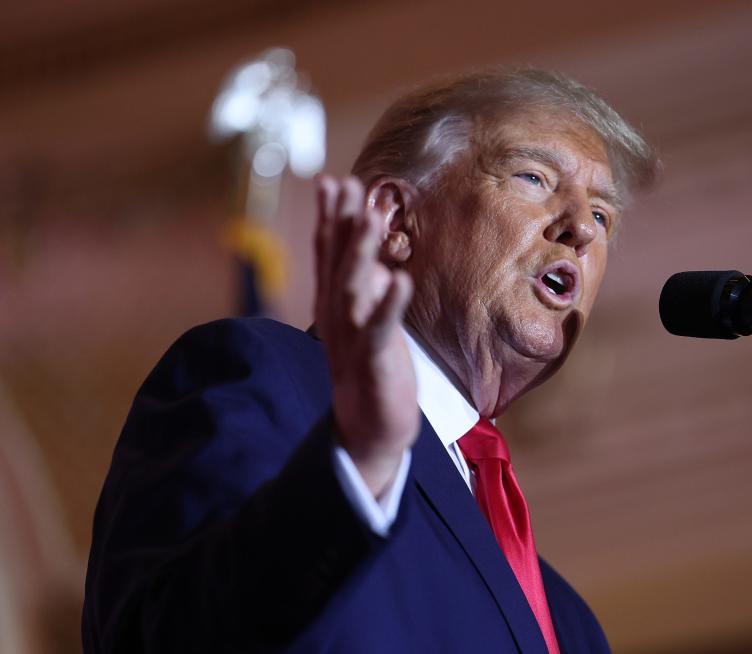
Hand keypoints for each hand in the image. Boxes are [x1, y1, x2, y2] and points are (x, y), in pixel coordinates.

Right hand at [313, 175, 418, 496]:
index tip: (332, 181)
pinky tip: (399, 280)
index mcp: (334, 305)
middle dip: (341, 223)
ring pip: (353, 289)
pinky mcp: (374, 362)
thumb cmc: (370, 371)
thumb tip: (379, 264)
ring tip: (371, 217)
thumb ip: (367, 292)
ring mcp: (352, 338)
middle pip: (336, 263)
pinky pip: (381, 329)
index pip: (328, 255)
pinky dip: (389, 304)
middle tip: (345, 184)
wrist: (368, 430)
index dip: (330, 218)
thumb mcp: (365, 324)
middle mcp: (337, 317)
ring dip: (361, 252)